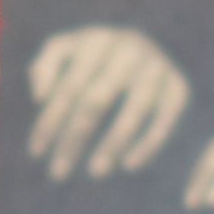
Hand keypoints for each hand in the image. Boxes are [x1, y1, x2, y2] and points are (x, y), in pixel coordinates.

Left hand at [23, 24, 194, 182]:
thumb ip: (43, 67)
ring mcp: (157, 67)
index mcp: (97, 40)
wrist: (141, 49)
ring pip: (133, 112)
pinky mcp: (178, 87)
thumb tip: (40, 98)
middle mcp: (130, 49)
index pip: (68, 87)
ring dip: (113, 145)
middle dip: (74, 139)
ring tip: (95, 173)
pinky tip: (129, 166)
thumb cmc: (90, 58)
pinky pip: (164, 120)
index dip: (49, 122)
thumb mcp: (64, 51)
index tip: (36, 153)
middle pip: (97, 101)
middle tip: (57, 174)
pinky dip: (149, 144)